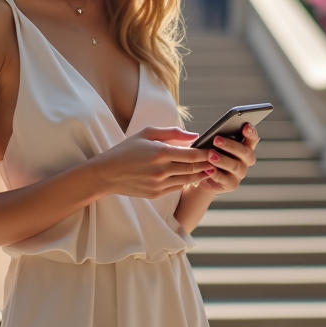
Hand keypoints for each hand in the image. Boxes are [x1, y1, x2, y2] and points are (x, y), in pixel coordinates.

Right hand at [91, 126, 213, 198]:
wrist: (107, 174)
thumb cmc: (126, 150)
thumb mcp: (146, 134)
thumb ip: (172, 133)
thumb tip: (193, 136)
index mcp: (160, 152)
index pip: (191, 155)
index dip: (206, 154)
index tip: (214, 150)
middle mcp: (161, 170)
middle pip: (192, 168)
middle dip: (207, 164)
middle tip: (218, 160)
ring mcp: (159, 184)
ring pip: (187, 180)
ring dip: (200, 175)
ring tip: (210, 169)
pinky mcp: (156, 194)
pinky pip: (177, 187)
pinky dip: (187, 182)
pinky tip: (193, 176)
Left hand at [196, 123, 259, 194]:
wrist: (203, 175)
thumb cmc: (209, 154)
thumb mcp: (211, 143)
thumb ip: (214, 137)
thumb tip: (210, 134)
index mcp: (244, 146)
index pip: (252, 138)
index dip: (251, 132)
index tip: (246, 126)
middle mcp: (245, 160)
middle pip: (244, 152)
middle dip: (231, 145)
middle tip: (217, 139)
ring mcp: (240, 173)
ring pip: (235, 166)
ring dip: (222, 160)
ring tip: (210, 155)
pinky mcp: (232, 185)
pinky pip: (225, 179)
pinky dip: (216, 174)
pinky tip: (208, 169)